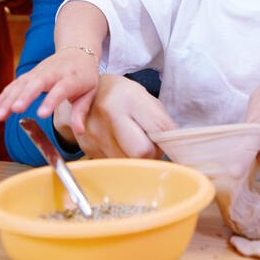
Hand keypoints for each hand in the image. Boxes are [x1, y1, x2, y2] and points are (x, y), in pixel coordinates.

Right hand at [0, 49, 98, 132]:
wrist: (77, 51)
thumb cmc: (85, 75)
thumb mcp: (90, 92)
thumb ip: (81, 112)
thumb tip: (80, 132)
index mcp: (72, 78)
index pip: (60, 89)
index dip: (51, 100)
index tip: (41, 114)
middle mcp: (53, 73)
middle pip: (37, 83)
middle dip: (25, 96)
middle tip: (15, 110)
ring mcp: (39, 71)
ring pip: (22, 83)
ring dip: (9, 99)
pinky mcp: (30, 74)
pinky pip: (15, 83)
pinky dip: (4, 94)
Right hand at [53, 74, 176, 158]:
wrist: (85, 94)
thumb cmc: (120, 94)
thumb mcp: (143, 97)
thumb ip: (159, 121)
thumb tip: (174, 147)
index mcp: (129, 98)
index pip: (160, 129)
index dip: (170, 139)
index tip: (173, 142)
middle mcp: (110, 116)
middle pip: (142, 153)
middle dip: (152, 153)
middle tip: (152, 144)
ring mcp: (97, 135)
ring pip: (130, 163)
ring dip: (139, 159)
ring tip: (136, 144)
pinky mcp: (89, 149)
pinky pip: (116, 165)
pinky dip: (124, 160)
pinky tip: (122, 146)